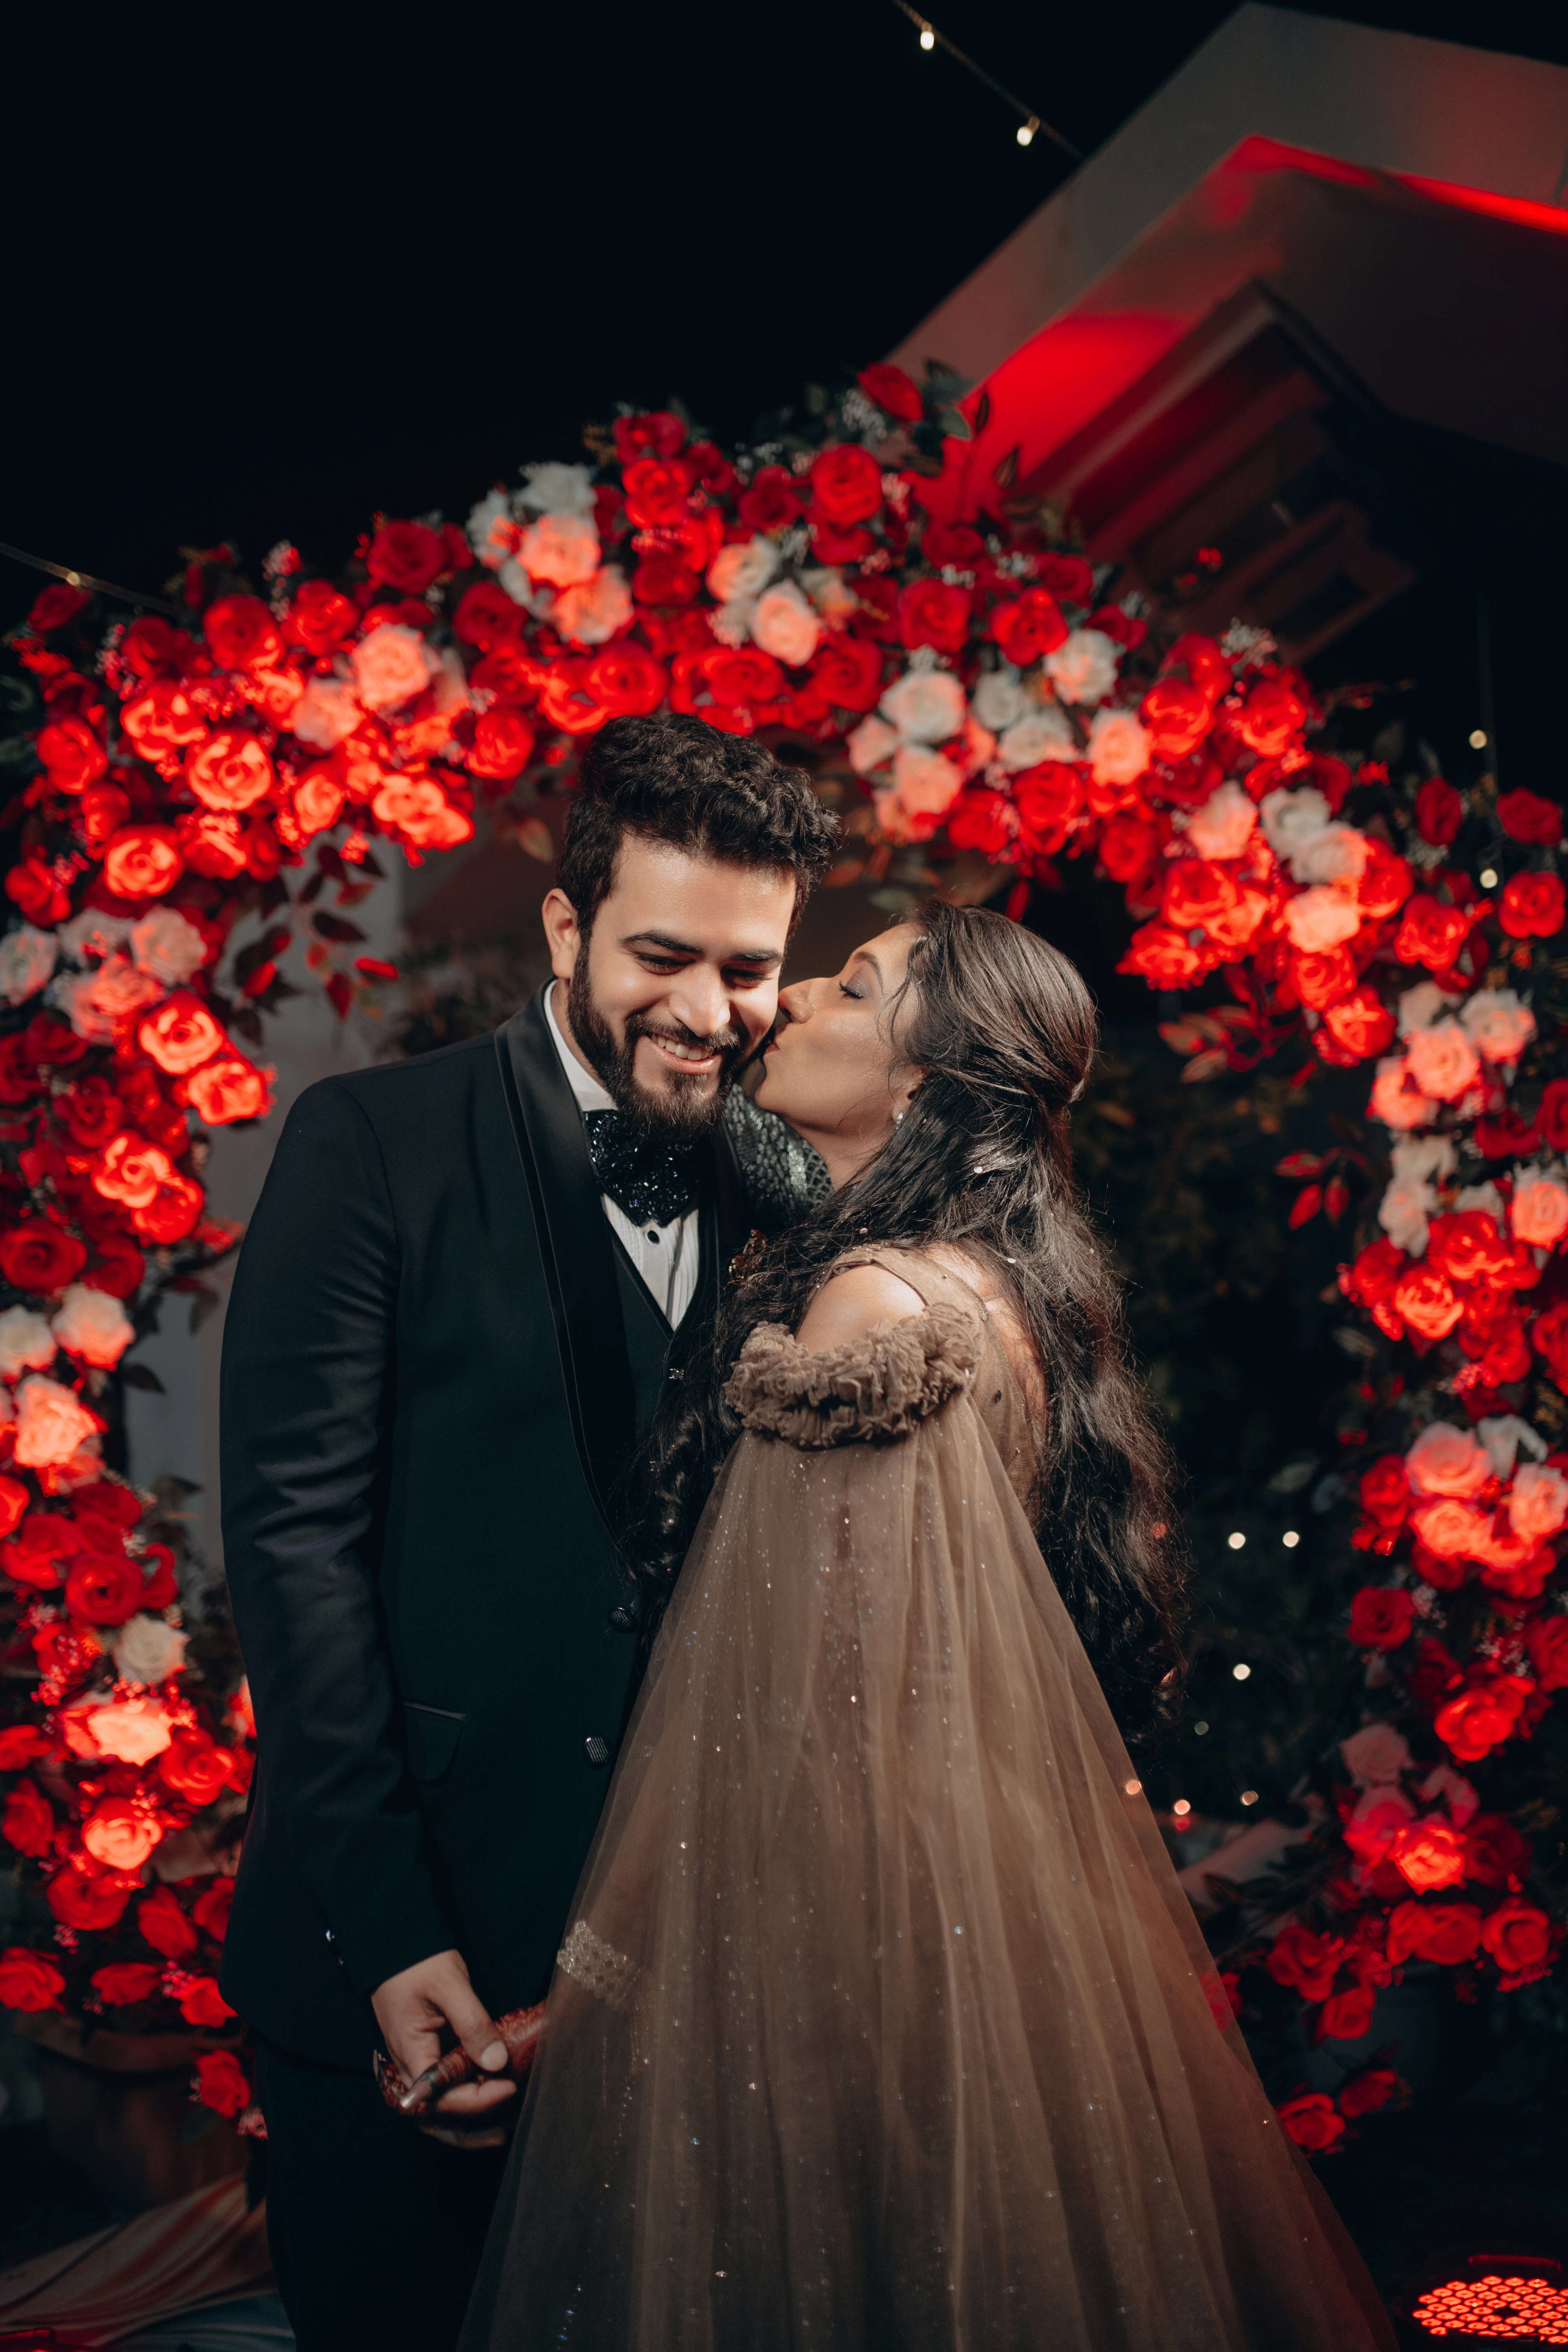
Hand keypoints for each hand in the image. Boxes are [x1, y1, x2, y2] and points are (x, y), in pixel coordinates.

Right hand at [371, 1949, 515, 2141]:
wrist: (397, 1947)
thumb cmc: (418, 1962)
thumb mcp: (450, 1985)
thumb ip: (472, 2023)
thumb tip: (496, 2061)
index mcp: (409, 2054)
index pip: (440, 2097)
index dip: (475, 2100)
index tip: (508, 2086)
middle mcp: (409, 2068)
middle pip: (437, 2117)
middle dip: (473, 2128)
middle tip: (510, 2124)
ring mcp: (418, 2065)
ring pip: (440, 2110)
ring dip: (471, 2122)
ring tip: (506, 2124)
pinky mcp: (429, 2057)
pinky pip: (446, 2090)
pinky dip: (468, 2100)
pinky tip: (492, 2097)